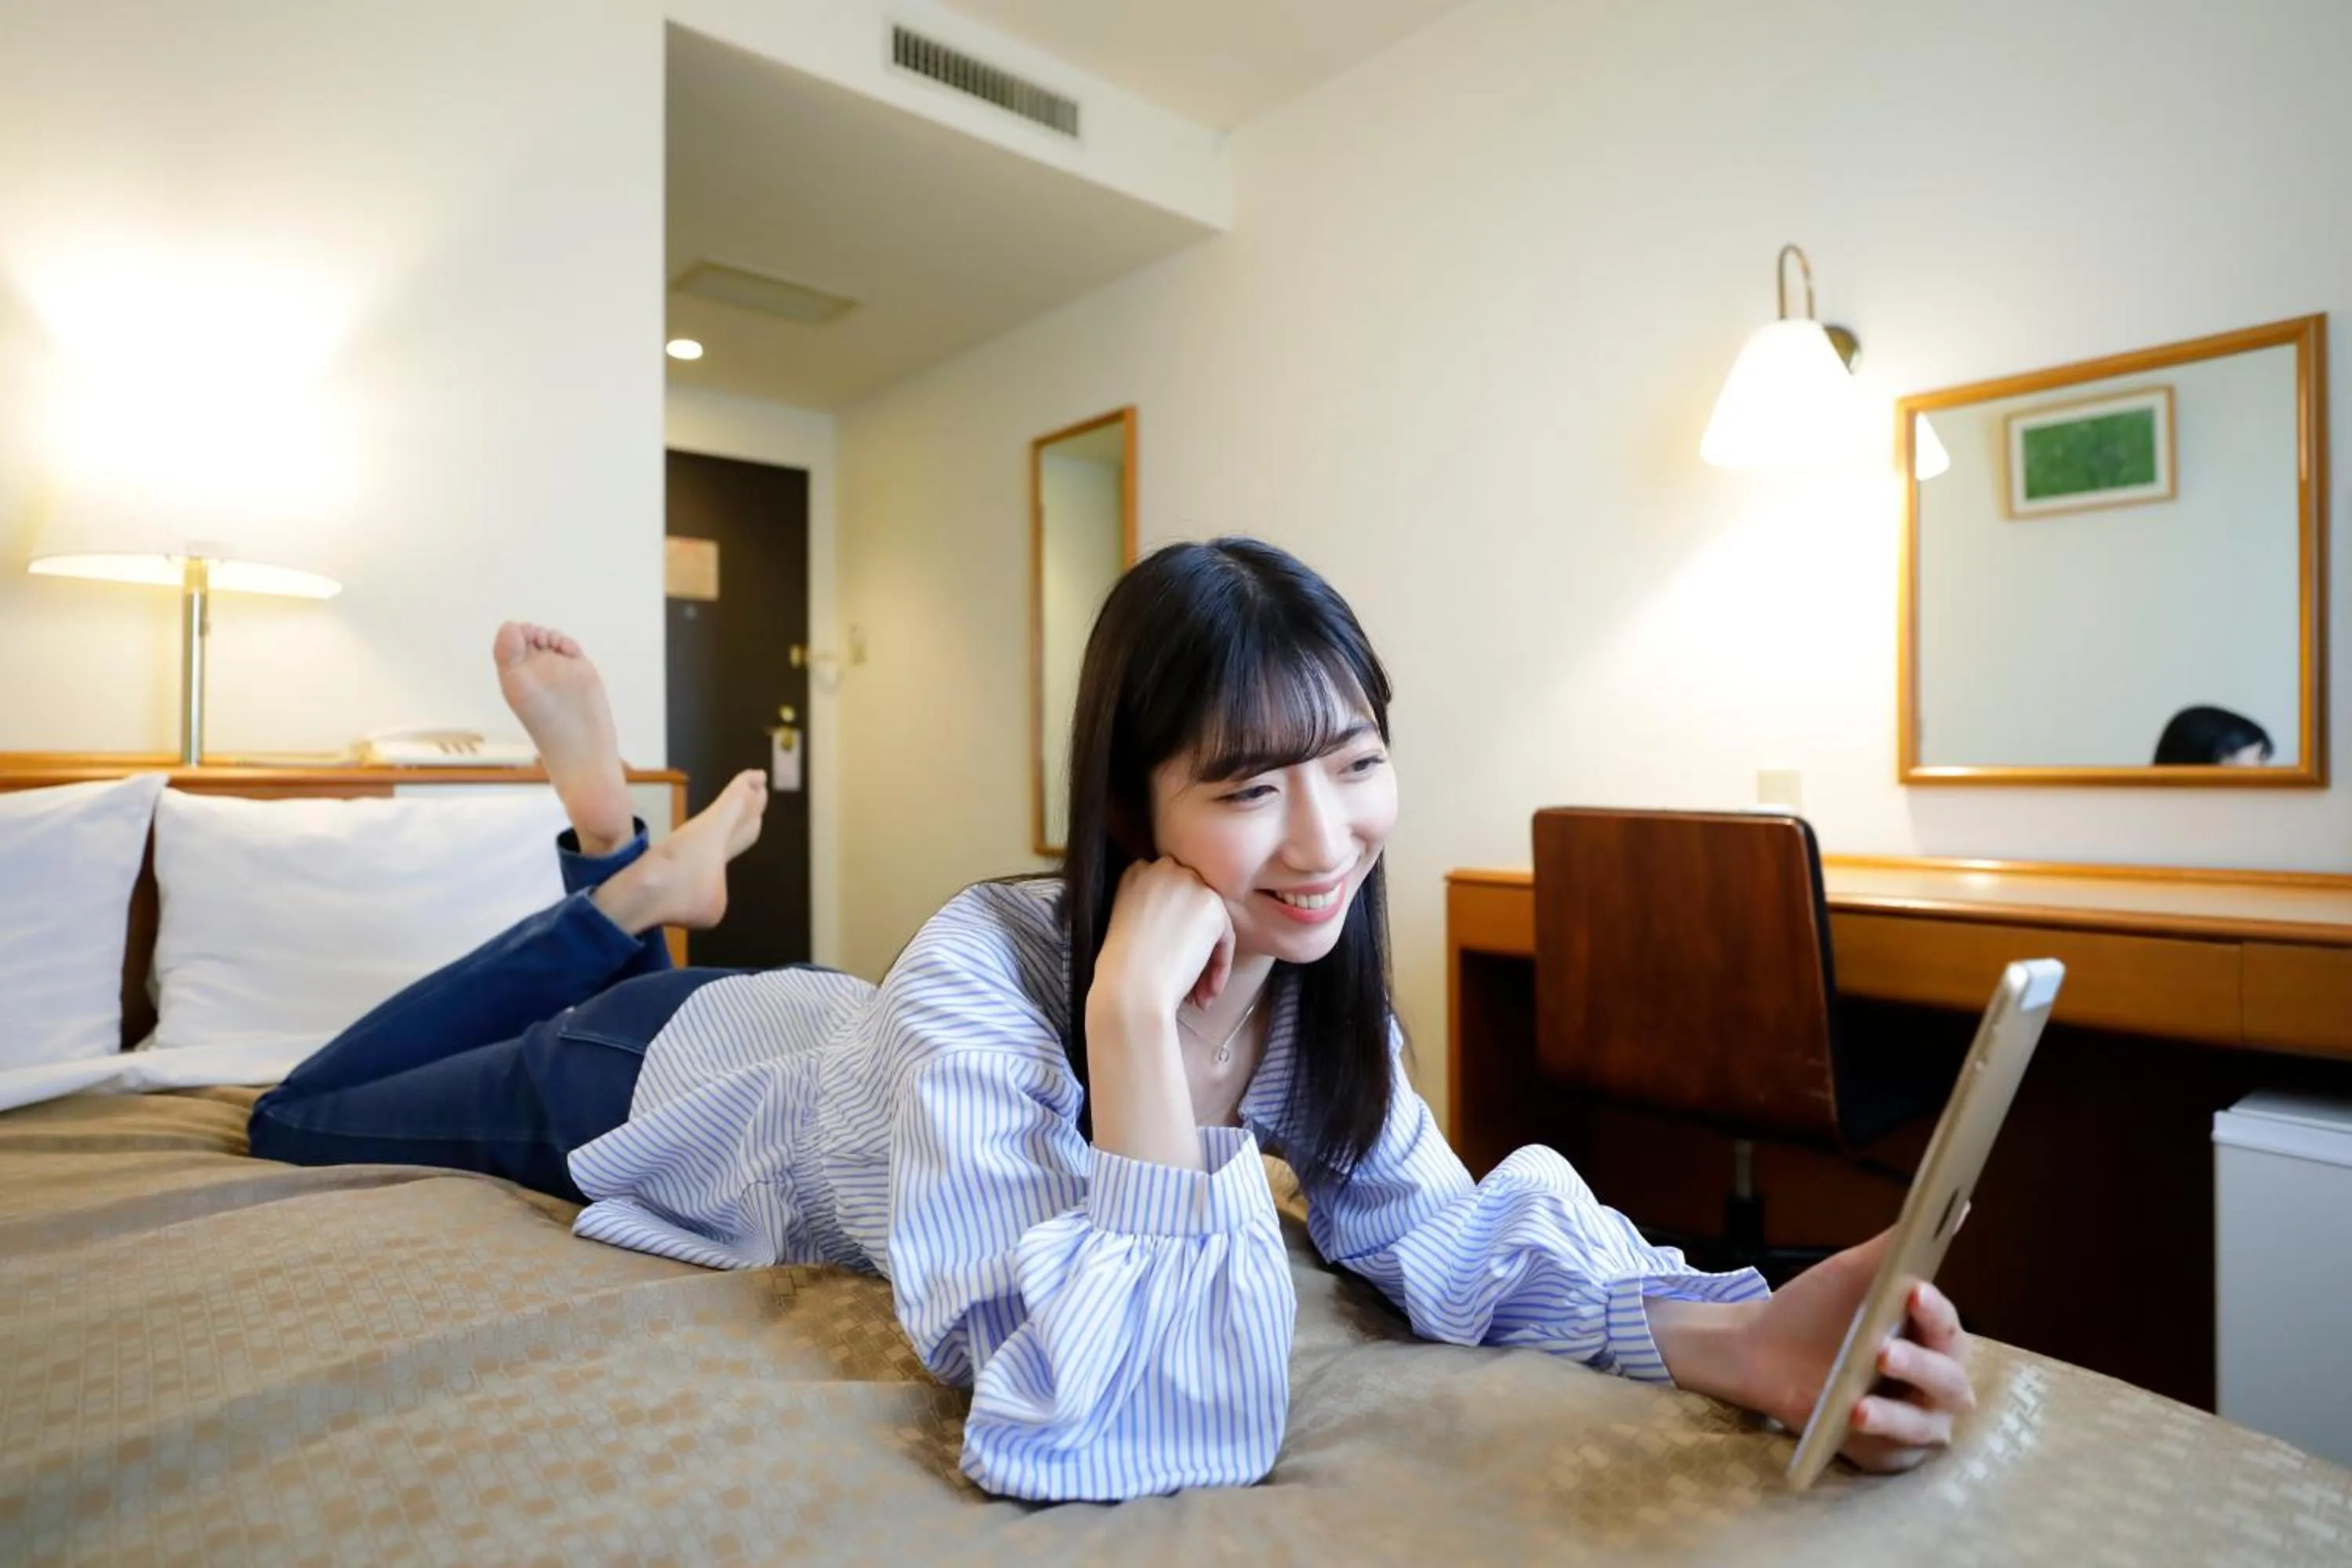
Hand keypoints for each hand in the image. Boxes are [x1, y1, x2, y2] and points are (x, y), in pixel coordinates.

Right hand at [1082, 858, 1230, 1171]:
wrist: (1126, 1009)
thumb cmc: (1117, 996)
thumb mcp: (1130, 953)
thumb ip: (1147, 932)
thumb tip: (1166, 944)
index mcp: (1126, 880)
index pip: (1170, 895)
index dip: (1176, 942)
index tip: (1161, 977)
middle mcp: (1150, 871)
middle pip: (1198, 904)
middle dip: (1197, 948)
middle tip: (1179, 990)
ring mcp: (1176, 883)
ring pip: (1215, 919)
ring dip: (1209, 959)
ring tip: (1189, 994)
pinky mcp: (1203, 902)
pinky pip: (1227, 932)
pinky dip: (1219, 964)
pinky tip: (1197, 991)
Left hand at [1734, 1230, 1975, 1473]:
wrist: (1760, 1351)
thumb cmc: (1816, 1310)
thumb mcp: (1852, 1275)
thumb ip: (1897, 1246)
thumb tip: (1955, 1202)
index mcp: (1932, 1337)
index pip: (1948, 1327)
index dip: (1934, 1312)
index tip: (1911, 1292)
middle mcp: (1933, 1382)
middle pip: (1948, 1382)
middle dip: (1918, 1368)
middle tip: (1881, 1352)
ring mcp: (1912, 1420)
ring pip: (1925, 1426)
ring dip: (1894, 1415)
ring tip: (1857, 1403)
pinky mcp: (1885, 1451)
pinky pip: (1890, 1453)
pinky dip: (1873, 1440)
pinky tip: (1848, 1424)